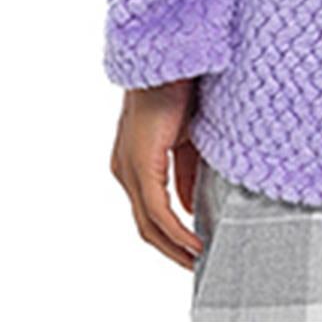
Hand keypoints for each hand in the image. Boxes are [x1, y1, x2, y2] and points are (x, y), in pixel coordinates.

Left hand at [110, 77, 205, 268]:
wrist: (173, 57)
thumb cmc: (180, 87)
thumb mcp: (188, 137)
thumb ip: (186, 172)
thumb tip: (189, 205)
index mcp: (133, 161)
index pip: (148, 211)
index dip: (170, 235)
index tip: (194, 248)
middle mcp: (124, 169)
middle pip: (145, 226)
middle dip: (172, 250)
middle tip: (196, 264)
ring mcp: (129, 168)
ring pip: (148, 223)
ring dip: (174, 246)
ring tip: (197, 260)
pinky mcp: (140, 164)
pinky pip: (156, 210)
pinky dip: (175, 230)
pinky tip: (193, 241)